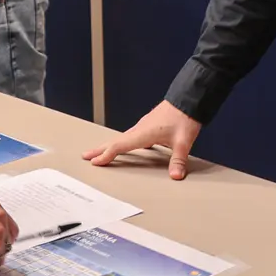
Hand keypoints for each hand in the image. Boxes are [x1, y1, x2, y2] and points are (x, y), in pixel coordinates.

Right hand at [81, 100, 202, 180]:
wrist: (189, 99)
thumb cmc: (184, 117)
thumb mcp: (184, 142)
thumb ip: (178, 160)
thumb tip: (175, 176)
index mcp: (143, 133)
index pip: (120, 145)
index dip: (106, 155)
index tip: (94, 162)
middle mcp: (140, 129)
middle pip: (115, 141)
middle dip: (100, 149)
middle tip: (86, 156)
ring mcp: (143, 126)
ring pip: (122, 138)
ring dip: (110, 145)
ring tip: (101, 152)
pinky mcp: (149, 124)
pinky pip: (131, 136)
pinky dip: (124, 142)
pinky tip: (129, 146)